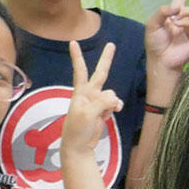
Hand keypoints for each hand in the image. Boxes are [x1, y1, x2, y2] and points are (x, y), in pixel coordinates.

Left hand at [61, 41, 122, 164]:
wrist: (79, 146)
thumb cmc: (77, 129)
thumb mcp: (87, 114)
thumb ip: (101, 102)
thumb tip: (115, 98)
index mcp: (81, 92)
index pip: (80, 71)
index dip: (77, 57)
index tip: (73, 42)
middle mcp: (89, 94)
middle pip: (101, 73)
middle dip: (106, 59)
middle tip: (111, 44)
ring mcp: (97, 102)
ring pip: (112, 94)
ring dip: (112, 102)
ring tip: (107, 113)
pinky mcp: (103, 110)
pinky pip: (114, 103)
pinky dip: (116, 107)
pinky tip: (113, 112)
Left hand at [148, 0, 188, 77]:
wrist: (162, 60)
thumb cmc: (155, 42)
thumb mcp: (152, 23)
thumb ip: (162, 11)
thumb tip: (177, 7)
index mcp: (175, 12)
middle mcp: (187, 17)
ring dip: (184, 15)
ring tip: (175, 25)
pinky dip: (186, 24)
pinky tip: (179, 30)